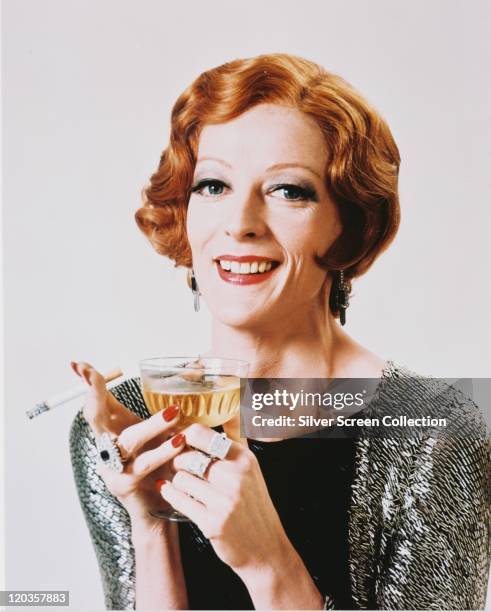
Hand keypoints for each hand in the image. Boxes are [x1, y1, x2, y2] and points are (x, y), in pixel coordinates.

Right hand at [71, 361, 185, 525]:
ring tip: (174, 412)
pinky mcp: (125, 484)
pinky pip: (144, 464)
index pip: (97, 401)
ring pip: (128, 440)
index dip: (89, 383)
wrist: (157, 506)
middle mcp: (106, 446)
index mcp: (112, 429)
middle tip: (96, 376)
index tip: (79, 364)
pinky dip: (163, 452)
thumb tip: (175, 375)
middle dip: (95, 395)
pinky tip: (179, 443)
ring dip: (152, 425)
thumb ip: (158, 409)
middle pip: (96, 417)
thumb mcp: (155, 432)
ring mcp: (112, 466)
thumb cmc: (157, 463)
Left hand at [158, 423, 289, 571]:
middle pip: (187, 456)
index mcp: (244, 458)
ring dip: (176, 480)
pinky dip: (171, 494)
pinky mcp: (212, 523)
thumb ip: (230, 446)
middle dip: (177, 460)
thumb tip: (206, 421)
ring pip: (181, 478)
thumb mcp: (249, 470)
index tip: (178, 439)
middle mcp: (236, 476)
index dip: (184, 436)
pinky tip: (170, 491)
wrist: (265, 547)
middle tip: (177, 464)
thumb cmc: (253, 505)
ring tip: (181, 482)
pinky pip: (179, 500)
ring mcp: (225, 501)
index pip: (202, 434)